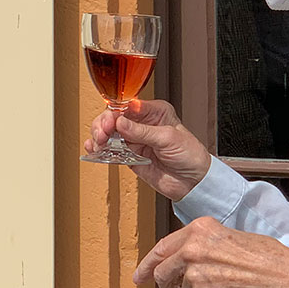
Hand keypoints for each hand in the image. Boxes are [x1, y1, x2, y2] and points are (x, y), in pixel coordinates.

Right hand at [84, 99, 210, 200]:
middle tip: (102, 135)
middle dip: (103, 124)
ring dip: (99, 136)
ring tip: (97, 143)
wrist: (194, 182)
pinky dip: (99, 150)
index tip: (109, 122)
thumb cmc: (190, 155)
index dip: (114, 112)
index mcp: (154, 112)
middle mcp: (142, 123)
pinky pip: (110, 150)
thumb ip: (142, 131)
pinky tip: (94, 150)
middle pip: (114, 117)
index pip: (127, 105)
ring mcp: (134, 140)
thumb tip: (120, 122)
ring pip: (108, 132)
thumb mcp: (168, 138)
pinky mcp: (129, 156)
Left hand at [134, 217, 288, 287]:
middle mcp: (192, 250)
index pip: (162, 249)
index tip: (140, 275)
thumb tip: (182, 260)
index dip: (147, 265)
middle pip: (163, 274)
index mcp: (199, 230)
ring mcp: (196, 276)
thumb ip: (202, 244)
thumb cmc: (269, 260)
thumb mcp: (230, 237)